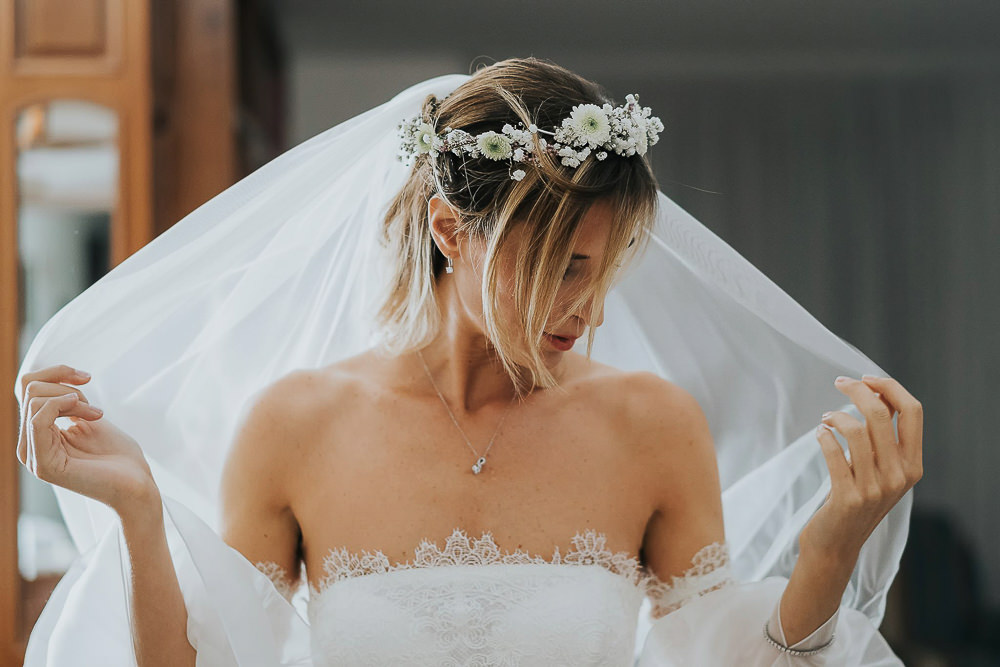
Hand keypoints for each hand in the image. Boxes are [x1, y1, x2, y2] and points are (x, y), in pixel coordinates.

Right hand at [17, 364, 158, 515]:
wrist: (136, 485)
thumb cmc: (119, 456)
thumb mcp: (89, 418)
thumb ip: (67, 402)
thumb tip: (50, 380)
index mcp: (37, 434)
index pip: (28, 388)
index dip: (57, 372)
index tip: (86, 377)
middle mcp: (28, 445)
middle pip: (29, 390)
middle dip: (66, 385)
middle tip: (94, 406)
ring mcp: (33, 456)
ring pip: (34, 401)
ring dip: (73, 399)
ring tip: (96, 415)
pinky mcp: (44, 464)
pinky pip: (39, 420)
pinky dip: (65, 406)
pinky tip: (89, 413)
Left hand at [799, 375, 922, 559]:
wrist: (837, 544)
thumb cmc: (856, 498)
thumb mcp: (879, 469)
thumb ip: (883, 437)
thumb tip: (878, 393)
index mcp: (913, 465)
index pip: (914, 412)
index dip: (890, 387)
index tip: (866, 378)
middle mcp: (899, 476)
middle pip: (882, 414)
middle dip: (858, 390)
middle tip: (840, 383)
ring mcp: (875, 488)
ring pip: (856, 430)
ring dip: (836, 416)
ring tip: (826, 419)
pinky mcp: (849, 497)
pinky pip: (834, 452)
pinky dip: (824, 436)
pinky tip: (819, 434)